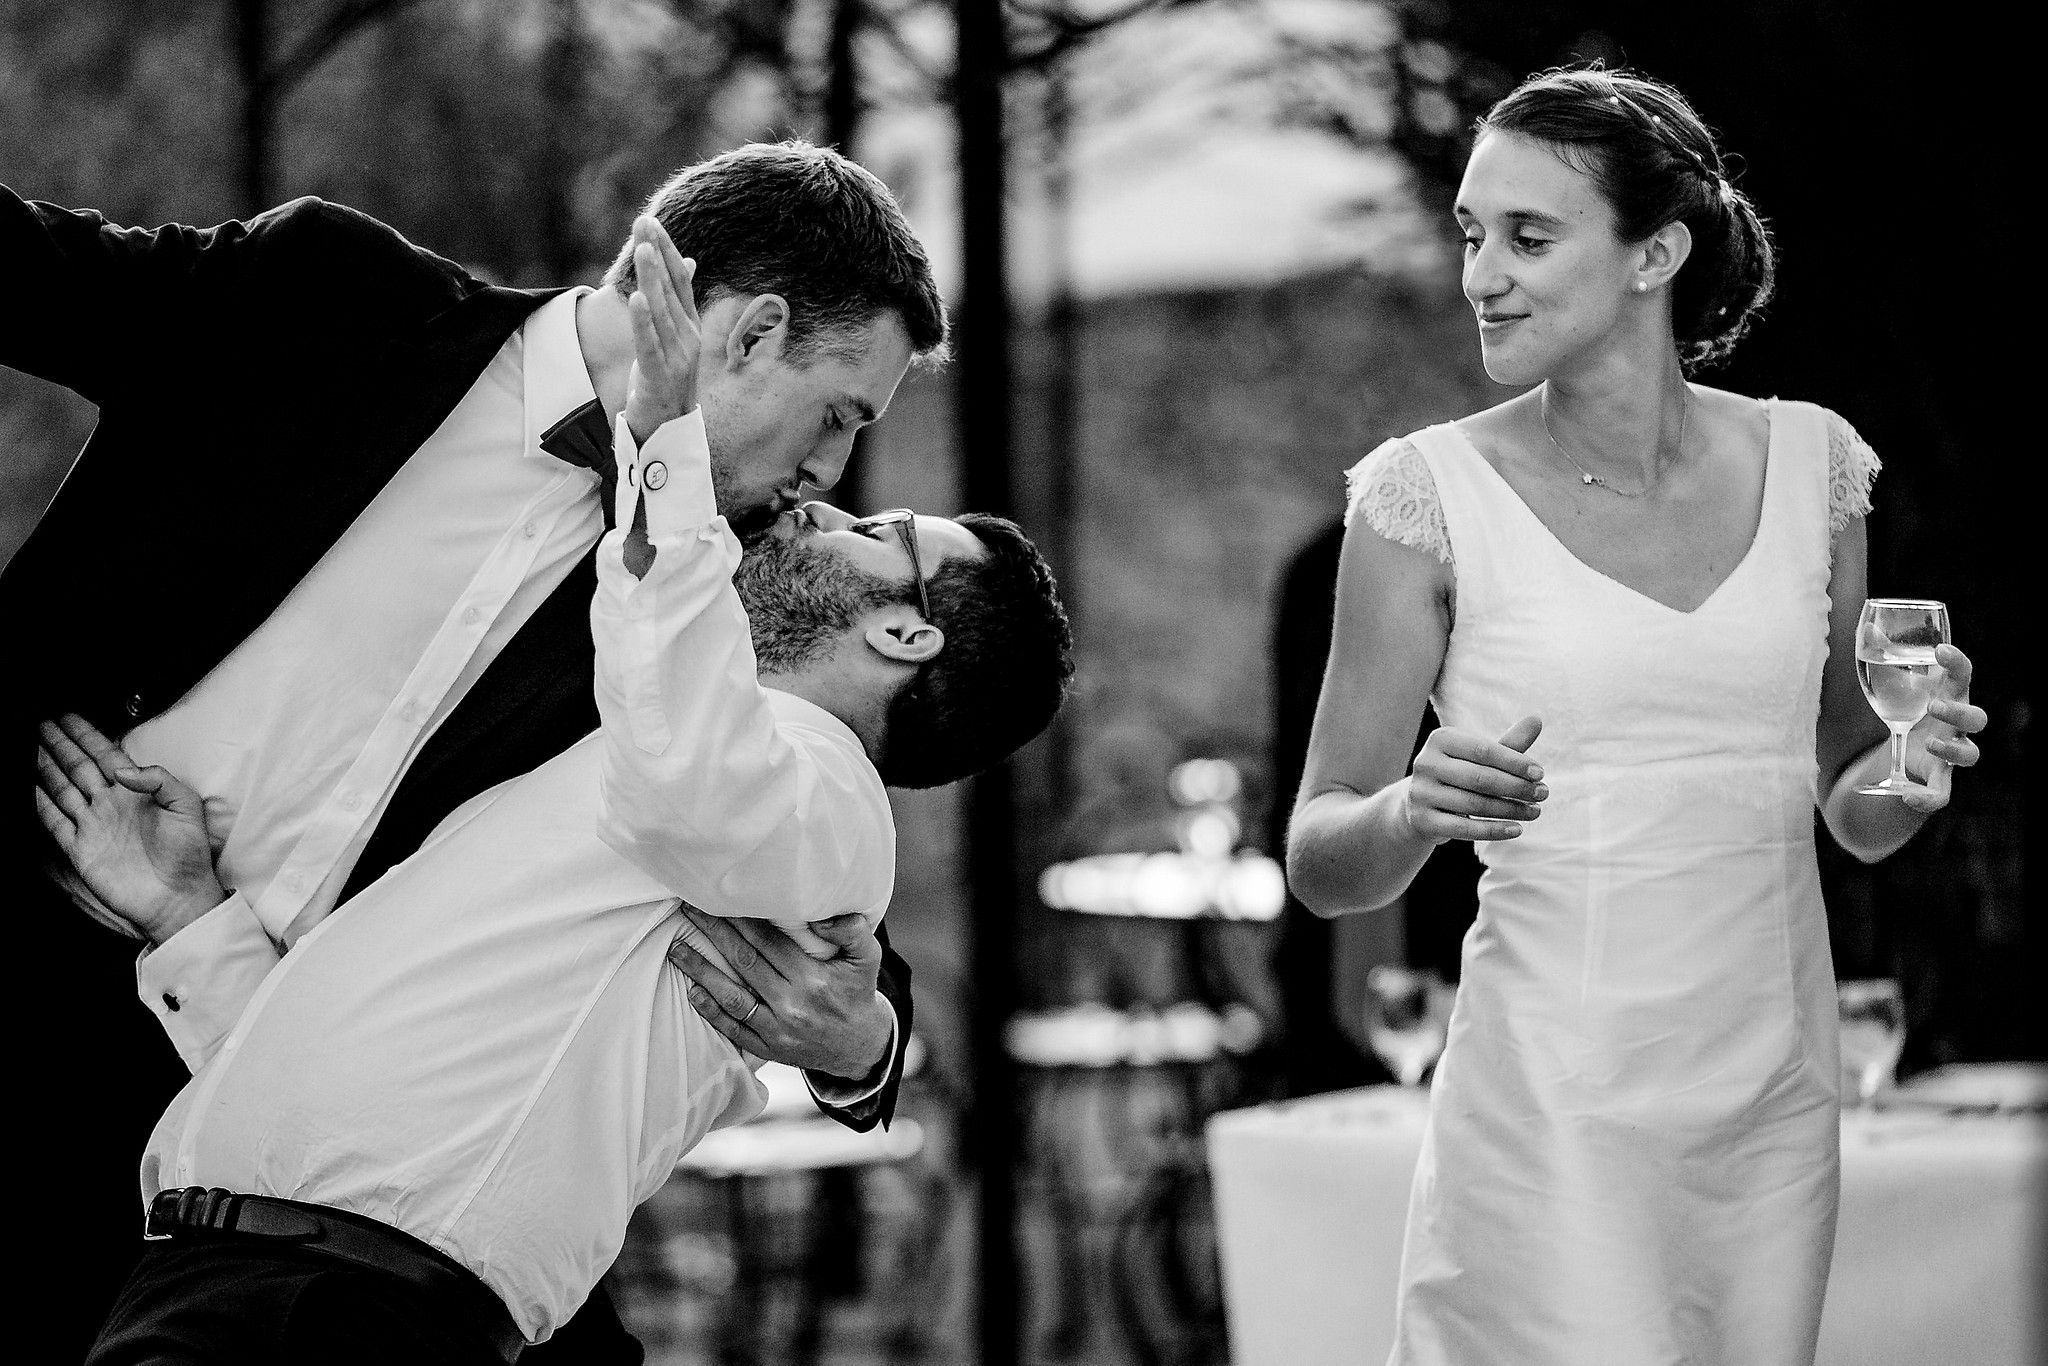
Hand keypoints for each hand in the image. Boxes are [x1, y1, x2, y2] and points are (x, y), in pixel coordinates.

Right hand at [35, 715, 225, 944]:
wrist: (177, 897)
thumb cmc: (188, 854)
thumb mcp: (187, 807)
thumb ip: (160, 779)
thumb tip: (121, 769)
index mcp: (137, 792)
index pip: (106, 755)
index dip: (87, 735)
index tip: (67, 716)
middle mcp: (110, 805)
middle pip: (78, 767)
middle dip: (61, 744)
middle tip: (41, 723)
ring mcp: (93, 826)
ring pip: (63, 789)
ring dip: (47, 768)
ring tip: (31, 746)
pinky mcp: (81, 850)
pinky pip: (55, 823)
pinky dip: (41, 805)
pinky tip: (30, 788)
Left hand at [622, 215, 701, 446]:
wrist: (668, 432)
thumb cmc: (667, 381)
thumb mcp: (672, 337)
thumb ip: (677, 301)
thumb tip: (688, 262)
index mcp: (690, 327)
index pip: (681, 281)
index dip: (666, 251)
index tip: (651, 223)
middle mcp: (688, 339)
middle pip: (671, 290)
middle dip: (657, 255)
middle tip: (645, 223)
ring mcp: (677, 359)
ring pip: (661, 312)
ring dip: (651, 278)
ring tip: (642, 249)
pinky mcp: (660, 377)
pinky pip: (649, 345)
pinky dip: (643, 322)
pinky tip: (637, 298)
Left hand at [667, 908, 893, 1081]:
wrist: (860, 1046)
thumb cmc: (858, 991)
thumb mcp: (868, 958)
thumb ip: (853, 931)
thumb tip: (820, 915)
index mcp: (814, 978)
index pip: (768, 940)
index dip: (741, 917)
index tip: (719, 896)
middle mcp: (792, 1003)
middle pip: (745, 961)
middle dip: (714, 932)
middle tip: (688, 908)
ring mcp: (777, 1028)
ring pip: (731, 995)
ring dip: (701, 970)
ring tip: (677, 947)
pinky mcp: (768, 1047)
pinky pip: (733, 1027)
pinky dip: (709, 1010)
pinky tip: (692, 990)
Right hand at [1405, 714, 1546, 842]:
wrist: (1420, 804)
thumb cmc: (1459, 775)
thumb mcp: (1479, 758)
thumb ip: (1508, 743)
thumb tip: (1537, 720)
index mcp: (1440, 739)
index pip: (1483, 750)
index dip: (1514, 762)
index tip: (1540, 774)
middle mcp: (1426, 763)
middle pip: (1480, 778)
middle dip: (1516, 787)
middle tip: (1543, 794)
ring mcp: (1421, 793)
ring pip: (1474, 804)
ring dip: (1511, 809)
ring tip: (1536, 812)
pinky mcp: (1422, 820)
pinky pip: (1464, 828)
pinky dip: (1494, 830)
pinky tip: (1517, 830)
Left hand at [1899, 643, 1985, 813]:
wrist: (1905, 743)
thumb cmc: (1907, 704)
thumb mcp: (1895, 681)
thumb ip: (1884, 654)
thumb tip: (1868, 627)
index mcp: (1949, 694)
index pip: (1964, 675)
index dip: (1958, 662)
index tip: (1941, 650)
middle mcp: (1956, 725)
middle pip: (1977, 718)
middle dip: (1959, 711)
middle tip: (1934, 706)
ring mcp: (1951, 752)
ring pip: (1971, 755)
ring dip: (1953, 750)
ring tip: (1928, 743)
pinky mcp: (1937, 779)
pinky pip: (1942, 794)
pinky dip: (1928, 799)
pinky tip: (1908, 797)